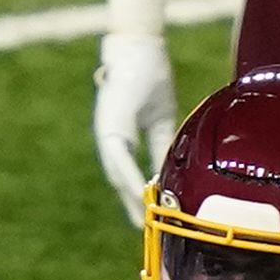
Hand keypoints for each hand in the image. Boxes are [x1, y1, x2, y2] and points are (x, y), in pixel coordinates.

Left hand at [93, 30, 176, 227]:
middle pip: (120, 181)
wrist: (140, 49)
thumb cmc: (150, 78)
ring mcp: (108, 133)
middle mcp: (111, 140)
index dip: (137, 197)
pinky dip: (130, 176)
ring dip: (130, 198)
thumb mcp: (163, 119)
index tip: (149, 217)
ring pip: (117, 174)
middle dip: (132, 205)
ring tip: (142, 220)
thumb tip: (171, 171)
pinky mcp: (111, 125)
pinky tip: (140, 192)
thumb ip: (163, 144)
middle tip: (143, 230)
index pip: (129, 174)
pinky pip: (120, 157)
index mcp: (122, 139)